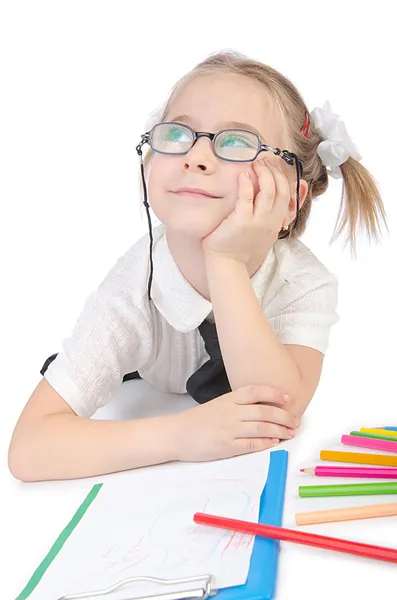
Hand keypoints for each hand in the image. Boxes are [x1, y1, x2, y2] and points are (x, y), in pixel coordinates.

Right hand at [173, 384, 299, 461]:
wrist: (177, 434)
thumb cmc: (198, 420)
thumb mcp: (218, 405)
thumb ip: (237, 405)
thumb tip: (263, 407)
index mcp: (228, 399)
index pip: (256, 391)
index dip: (274, 393)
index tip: (288, 398)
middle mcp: (231, 412)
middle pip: (265, 411)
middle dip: (284, 416)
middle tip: (296, 421)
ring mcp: (229, 429)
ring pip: (262, 428)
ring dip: (280, 430)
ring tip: (290, 433)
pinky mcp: (227, 446)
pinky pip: (252, 444)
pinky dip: (266, 443)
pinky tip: (274, 442)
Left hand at [202, 157, 292, 263]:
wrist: (228, 263)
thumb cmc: (241, 248)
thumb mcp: (263, 234)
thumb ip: (270, 217)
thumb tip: (270, 200)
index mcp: (276, 223)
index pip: (286, 195)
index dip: (282, 177)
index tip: (274, 166)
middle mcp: (270, 222)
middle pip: (280, 190)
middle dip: (274, 171)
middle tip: (264, 161)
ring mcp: (257, 222)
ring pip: (268, 191)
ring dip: (263, 173)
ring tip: (255, 164)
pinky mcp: (242, 221)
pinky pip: (247, 197)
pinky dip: (246, 184)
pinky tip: (242, 175)